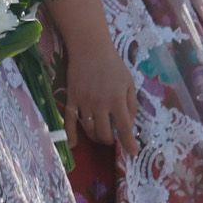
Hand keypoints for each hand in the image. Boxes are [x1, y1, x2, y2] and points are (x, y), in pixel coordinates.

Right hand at [64, 36, 139, 155]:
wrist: (90, 48)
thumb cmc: (113, 65)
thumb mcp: (129, 83)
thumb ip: (131, 104)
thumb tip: (129, 124)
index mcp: (117, 100)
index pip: (125, 128)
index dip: (129, 144)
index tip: (133, 153)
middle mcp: (100, 104)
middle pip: (105, 133)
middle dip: (110, 139)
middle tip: (113, 136)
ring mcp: (84, 102)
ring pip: (89, 130)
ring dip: (96, 137)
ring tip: (100, 135)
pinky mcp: (71, 99)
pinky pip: (69, 120)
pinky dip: (71, 134)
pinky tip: (73, 144)